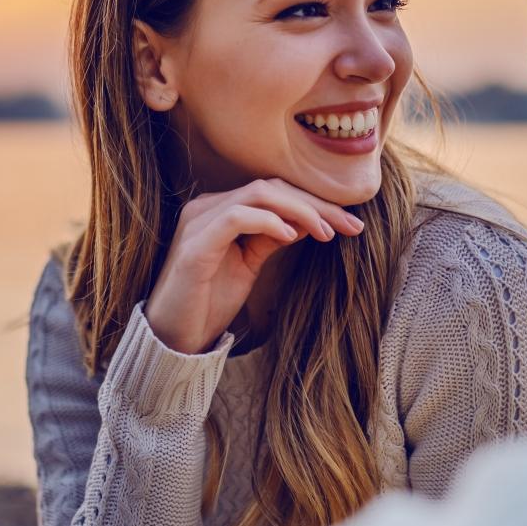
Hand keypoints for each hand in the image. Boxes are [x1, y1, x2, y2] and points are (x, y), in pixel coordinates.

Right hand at [145, 179, 364, 353]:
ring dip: (300, 210)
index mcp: (219, 209)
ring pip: (258, 194)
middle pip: (271, 188)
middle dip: (317, 205)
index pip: (274, 192)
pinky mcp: (195, 244)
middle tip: (352, 226)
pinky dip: (267, 221)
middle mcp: (206, 207)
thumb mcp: (249, 263)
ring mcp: (198, 221)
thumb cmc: (208, 301)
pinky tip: (291, 235)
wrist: (174, 337)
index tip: (350, 224)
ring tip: (327, 232)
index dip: (315, 203)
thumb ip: (272, 238)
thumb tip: (310, 219)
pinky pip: (236, 217)